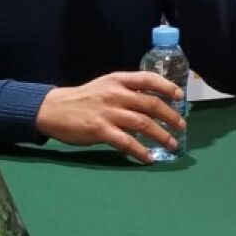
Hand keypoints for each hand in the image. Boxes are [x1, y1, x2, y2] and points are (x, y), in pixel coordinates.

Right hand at [34, 70, 184, 162]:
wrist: (53, 109)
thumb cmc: (83, 99)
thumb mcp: (105, 86)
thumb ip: (126, 91)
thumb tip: (153, 103)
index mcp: (117, 80)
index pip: (148, 78)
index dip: (166, 86)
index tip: (180, 96)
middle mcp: (115, 94)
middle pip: (151, 104)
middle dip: (170, 116)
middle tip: (181, 126)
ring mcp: (108, 112)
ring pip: (143, 124)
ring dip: (161, 135)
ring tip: (172, 144)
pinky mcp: (100, 130)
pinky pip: (126, 142)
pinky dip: (140, 151)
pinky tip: (148, 158)